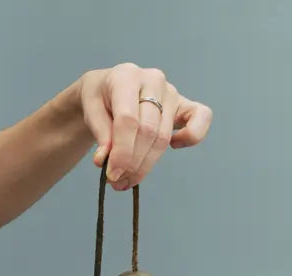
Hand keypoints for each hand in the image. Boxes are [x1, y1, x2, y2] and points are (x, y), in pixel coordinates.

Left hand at [78, 63, 212, 189]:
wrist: (108, 89)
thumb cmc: (100, 99)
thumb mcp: (90, 111)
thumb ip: (99, 134)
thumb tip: (106, 160)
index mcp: (126, 77)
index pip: (128, 120)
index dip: (122, 152)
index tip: (112, 174)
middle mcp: (153, 81)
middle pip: (148, 132)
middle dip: (133, 163)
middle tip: (118, 181)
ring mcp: (171, 92)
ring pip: (164, 137)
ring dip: (147, 165)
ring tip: (129, 179)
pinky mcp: (185, 104)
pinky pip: (201, 118)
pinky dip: (191, 137)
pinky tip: (174, 147)